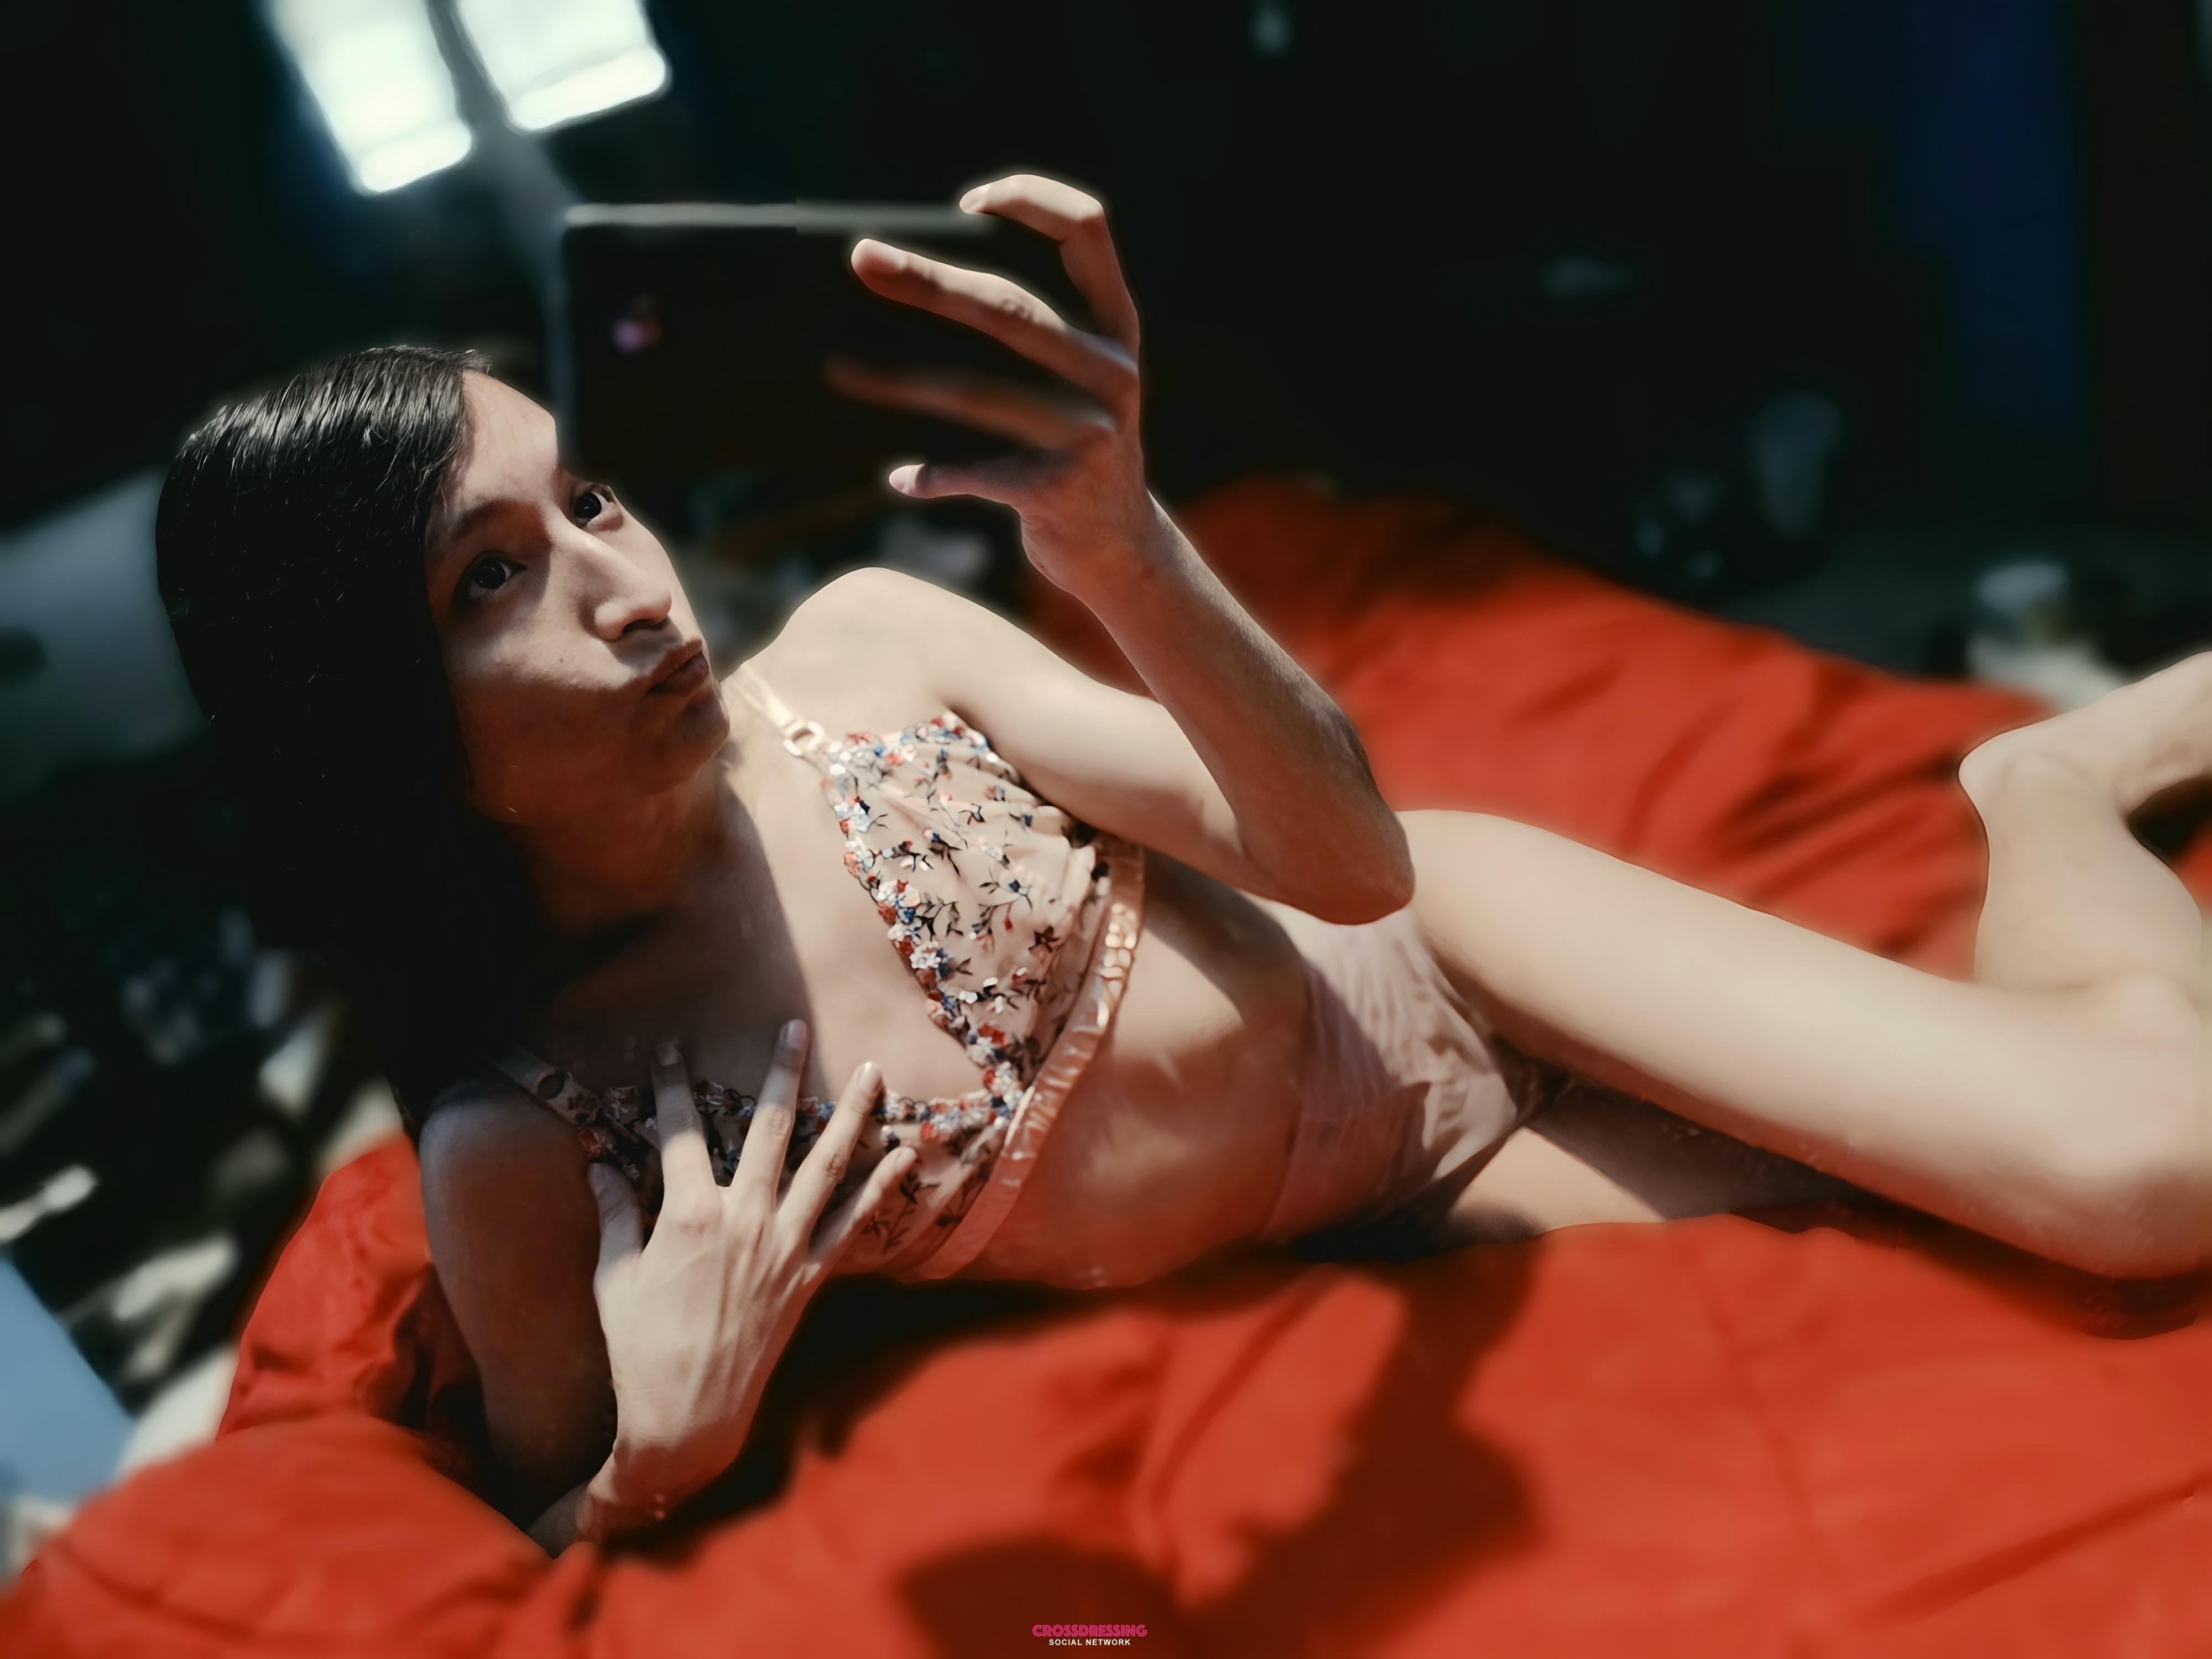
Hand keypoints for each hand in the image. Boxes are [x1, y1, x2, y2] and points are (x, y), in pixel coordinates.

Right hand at [579, 1020, 913, 1530]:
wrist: (685, 1418)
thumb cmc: (639, 1348)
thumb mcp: (613, 1277)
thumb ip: (614, 1215)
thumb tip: (597, 1165)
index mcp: (688, 1214)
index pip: (678, 1132)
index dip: (670, 1086)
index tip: (669, 1047)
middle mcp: (744, 1219)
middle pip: (767, 1129)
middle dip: (780, 1073)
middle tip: (794, 1027)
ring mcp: (784, 1246)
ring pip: (826, 1164)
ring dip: (851, 1113)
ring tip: (873, 1071)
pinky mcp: (810, 1276)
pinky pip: (854, 1222)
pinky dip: (881, 1186)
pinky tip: (903, 1154)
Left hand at [832, 172, 1166, 597]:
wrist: (1124, 548)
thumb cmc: (1081, 446)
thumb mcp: (1086, 376)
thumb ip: (1042, 325)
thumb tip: (919, 272)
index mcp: (1118, 327)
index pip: (1088, 229)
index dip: (1030, 199)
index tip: (966, 204)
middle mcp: (1112, 371)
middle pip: (1010, 308)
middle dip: (929, 281)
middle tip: (863, 258)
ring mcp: (1089, 433)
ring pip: (977, 393)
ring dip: (900, 382)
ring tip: (840, 370)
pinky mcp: (1056, 490)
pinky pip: (975, 473)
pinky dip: (932, 477)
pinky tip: (903, 479)